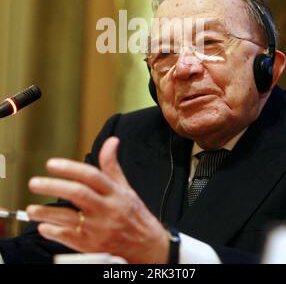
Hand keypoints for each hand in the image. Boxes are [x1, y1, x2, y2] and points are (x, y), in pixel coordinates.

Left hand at [27, 137, 168, 263]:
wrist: (148, 248)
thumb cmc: (135, 216)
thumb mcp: (126, 188)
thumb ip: (112, 166)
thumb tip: (111, 141)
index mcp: (115, 193)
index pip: (91, 175)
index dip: (70, 168)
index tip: (52, 164)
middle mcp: (107, 209)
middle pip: (78, 194)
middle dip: (53, 187)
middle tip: (35, 183)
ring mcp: (99, 229)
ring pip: (70, 218)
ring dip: (47, 213)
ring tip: (32, 209)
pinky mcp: (93, 246)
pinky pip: (69, 238)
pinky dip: (54, 232)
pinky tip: (44, 227)